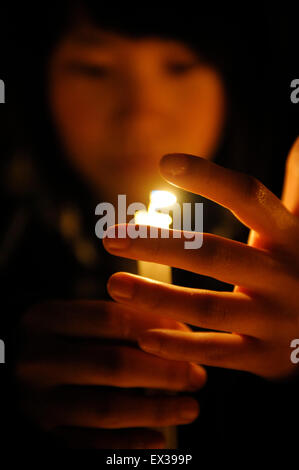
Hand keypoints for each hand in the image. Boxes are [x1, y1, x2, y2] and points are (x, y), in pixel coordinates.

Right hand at [14, 299, 205, 448]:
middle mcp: (38, 360)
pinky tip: (159, 439)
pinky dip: (129, 444)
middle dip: (165, 372)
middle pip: (113, 364)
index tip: (187, 334)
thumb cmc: (52, 340)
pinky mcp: (42, 435)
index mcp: (45, 321)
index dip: (156, 326)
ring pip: (106, 409)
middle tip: (197, 376)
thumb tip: (175, 329)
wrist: (7, 367)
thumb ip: (111, 321)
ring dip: (156, 410)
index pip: (110, 319)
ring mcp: (37, 402)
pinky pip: (91, 445)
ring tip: (190, 408)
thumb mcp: (69, 319)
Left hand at [103, 137, 298, 380]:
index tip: (165, 163)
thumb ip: (296, 187)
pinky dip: (179, 346)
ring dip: (158, 297)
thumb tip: (298, 137)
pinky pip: (216, 352)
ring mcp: (274, 319)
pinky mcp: (264, 357)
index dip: (209, 178)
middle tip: (111, 237)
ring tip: (114, 284)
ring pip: (209, 308)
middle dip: (160, 245)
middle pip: (215, 255)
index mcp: (289, 237)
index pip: (249, 198)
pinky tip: (142, 335)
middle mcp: (283, 275)